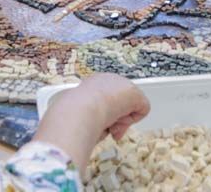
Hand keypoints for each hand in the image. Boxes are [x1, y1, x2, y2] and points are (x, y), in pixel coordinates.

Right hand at [33, 73, 149, 167]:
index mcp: (91, 83)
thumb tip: (75, 128)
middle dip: (112, 119)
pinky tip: (118, 121)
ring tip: (108, 126)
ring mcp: (123, 85)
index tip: (96, 124)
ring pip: (126, 110)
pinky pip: (141, 110)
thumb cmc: (70, 113)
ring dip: (118, 122)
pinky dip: (130, 120)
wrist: (80, 108)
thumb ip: (77, 115)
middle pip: (116, 104)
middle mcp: (108, 81)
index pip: (102, 100)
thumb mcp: (69, 112)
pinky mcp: (136, 94)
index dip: (101, 114)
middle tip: (106, 130)